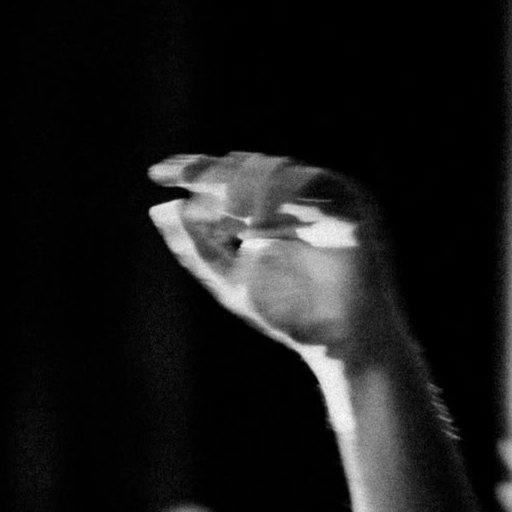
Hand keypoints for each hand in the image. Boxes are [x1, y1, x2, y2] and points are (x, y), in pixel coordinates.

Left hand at [147, 152, 400, 361]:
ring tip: (220, 205)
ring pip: (281, 172)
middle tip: (182, 178)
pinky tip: (253, 217)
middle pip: (252, 167)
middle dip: (215, 172)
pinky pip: (317, 190)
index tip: (157, 174)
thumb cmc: (290, 315)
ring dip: (247, 184)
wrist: (340, 344)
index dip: (193, 172)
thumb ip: (195, 247)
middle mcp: (298, 199)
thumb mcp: (229, 279)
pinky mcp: (354, 209)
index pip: (228, 179)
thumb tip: (159, 208)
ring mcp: (328, 200)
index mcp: (268, 211)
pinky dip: (284, 198)